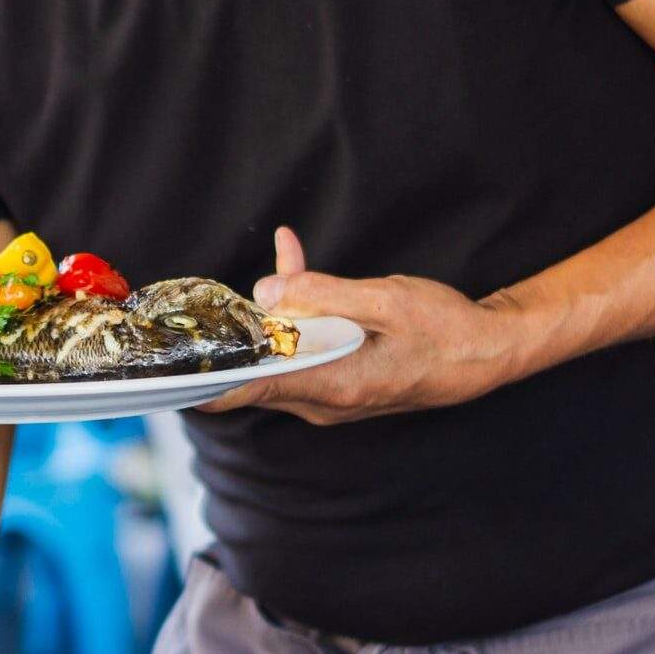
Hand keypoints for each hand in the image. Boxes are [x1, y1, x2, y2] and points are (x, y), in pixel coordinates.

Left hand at [200, 228, 532, 424]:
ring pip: (279, 350)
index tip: (165, 372)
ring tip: (280, 256)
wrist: (488, 352)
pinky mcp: (341, 374)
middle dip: (230, 333)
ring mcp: (331, 390)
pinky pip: (304, 344)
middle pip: (255, 369)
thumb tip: (266, 294)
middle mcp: (323, 398)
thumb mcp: (384, 302)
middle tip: (203, 296)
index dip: (201, 382)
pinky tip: (292, 256)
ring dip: (270, 309)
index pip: (247, 392)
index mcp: (330, 386)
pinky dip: (297, 307)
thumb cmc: (445, 331)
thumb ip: (322, 296)